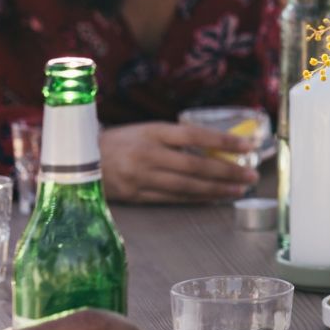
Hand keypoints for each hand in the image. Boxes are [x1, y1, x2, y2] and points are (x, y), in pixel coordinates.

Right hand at [99, 122, 256, 203]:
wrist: (78, 160)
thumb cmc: (121, 141)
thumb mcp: (147, 129)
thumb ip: (177, 138)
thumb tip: (217, 148)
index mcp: (153, 132)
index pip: (195, 136)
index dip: (224, 142)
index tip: (248, 146)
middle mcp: (148, 155)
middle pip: (195, 166)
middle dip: (227, 172)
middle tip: (251, 175)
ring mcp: (141, 178)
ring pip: (187, 187)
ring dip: (216, 190)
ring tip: (238, 190)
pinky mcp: (136, 196)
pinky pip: (172, 199)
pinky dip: (195, 200)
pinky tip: (213, 199)